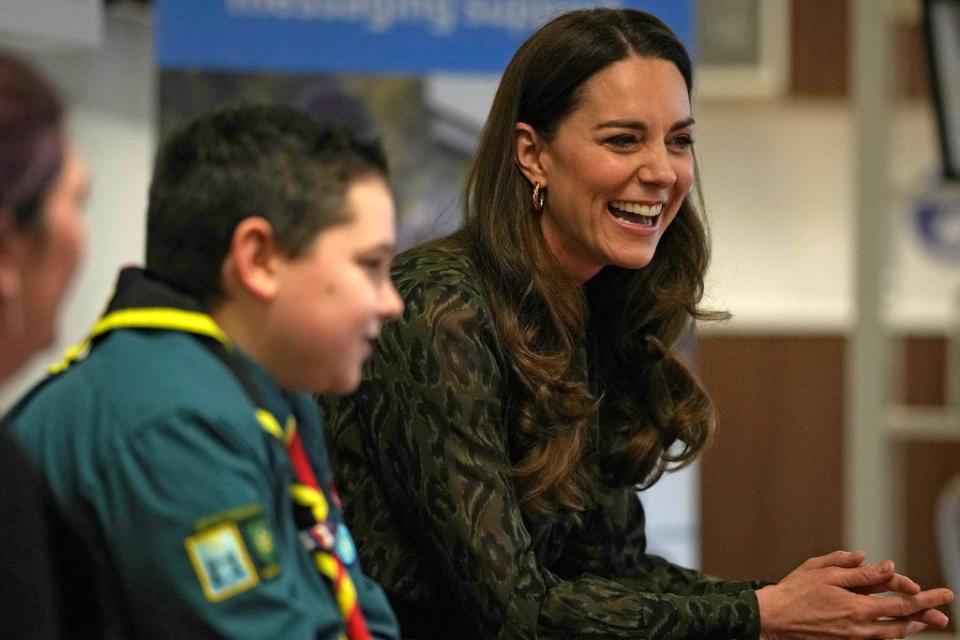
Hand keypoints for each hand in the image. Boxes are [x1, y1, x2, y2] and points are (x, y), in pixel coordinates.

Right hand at [757, 551, 953, 638]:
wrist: (772, 618)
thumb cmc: (794, 591)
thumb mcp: (822, 571)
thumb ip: (855, 569)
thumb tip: (882, 564)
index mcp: (856, 606)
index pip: (899, 603)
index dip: (921, 597)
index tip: (935, 592)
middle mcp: (859, 626)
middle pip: (902, 624)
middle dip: (924, 617)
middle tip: (943, 614)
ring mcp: (852, 638)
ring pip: (890, 636)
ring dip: (909, 628)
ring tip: (923, 622)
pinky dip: (888, 635)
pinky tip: (892, 629)